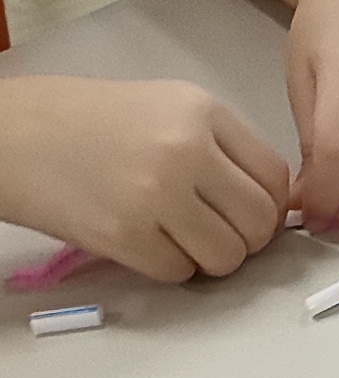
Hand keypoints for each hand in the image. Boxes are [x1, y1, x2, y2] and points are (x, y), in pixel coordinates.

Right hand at [0, 75, 290, 281]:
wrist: (13, 136)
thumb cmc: (85, 121)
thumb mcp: (164, 105)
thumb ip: (220, 145)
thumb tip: (266, 200)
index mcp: (202, 111)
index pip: (274, 177)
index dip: (270, 206)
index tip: (252, 215)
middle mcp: (187, 150)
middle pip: (258, 222)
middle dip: (246, 240)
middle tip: (218, 235)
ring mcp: (157, 195)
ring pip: (226, 256)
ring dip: (209, 259)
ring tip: (180, 239)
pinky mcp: (125, 236)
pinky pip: (179, 273)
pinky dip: (170, 268)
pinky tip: (145, 243)